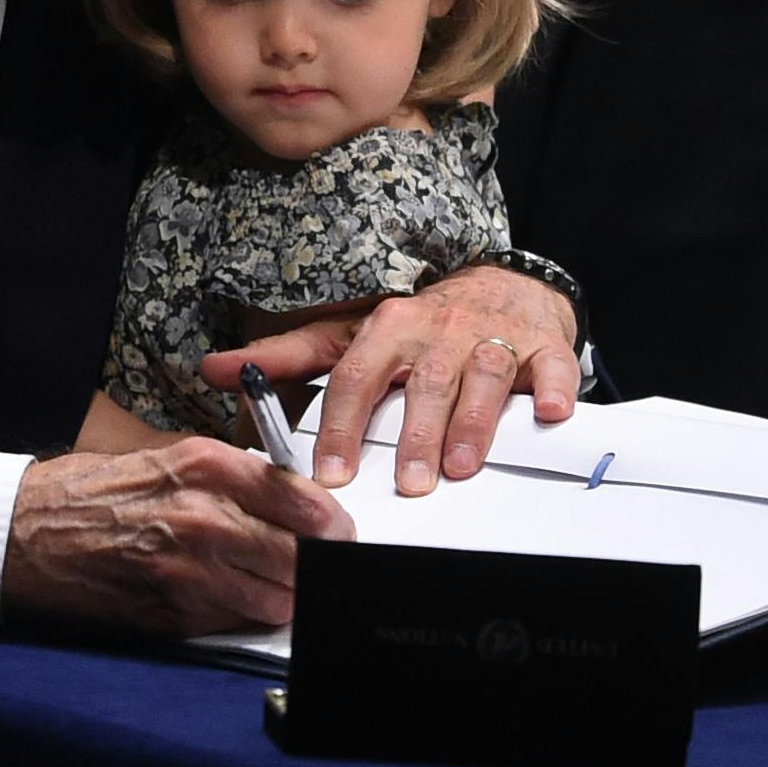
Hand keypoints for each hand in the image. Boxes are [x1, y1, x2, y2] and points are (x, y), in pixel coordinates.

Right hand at [1, 439, 353, 635]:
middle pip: (300, 554)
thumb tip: (287, 500)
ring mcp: (189, 571)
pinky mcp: (172, 614)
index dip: (329, 521)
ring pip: (276, 598)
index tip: (337, 533)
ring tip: (274, 588)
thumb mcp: (162, 459)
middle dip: (316, 565)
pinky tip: (227, 601)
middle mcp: (203, 516)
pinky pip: (235, 622)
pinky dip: (241, 616)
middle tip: (320, 568)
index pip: (300, 497)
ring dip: (282, 597)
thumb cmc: (88, 494)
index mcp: (203, 467)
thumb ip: (227, 478)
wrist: (21, 535)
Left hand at [200, 265, 581, 497]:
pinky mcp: (542, 344)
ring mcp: (493, 336)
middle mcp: (439, 329)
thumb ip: (290, 357)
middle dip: (414, 433)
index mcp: (389, 327)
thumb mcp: (352, 333)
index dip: (343, 424)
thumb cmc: (422, 323)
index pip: (357, 375)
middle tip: (408, 483)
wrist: (502, 282)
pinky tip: (550, 412)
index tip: (333, 472)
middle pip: (423, 381)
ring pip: (483, 375)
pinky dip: (552, 388)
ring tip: (462, 466)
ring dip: (474, 421)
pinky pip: (550, 364)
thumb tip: (215, 368)